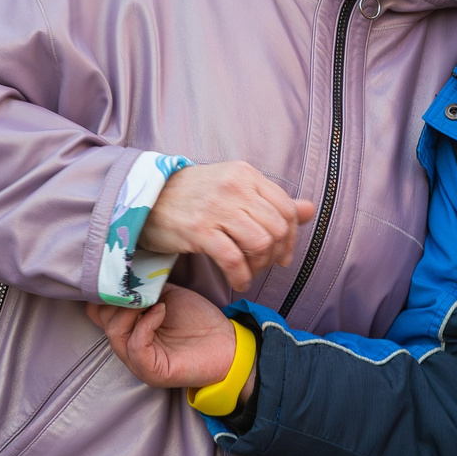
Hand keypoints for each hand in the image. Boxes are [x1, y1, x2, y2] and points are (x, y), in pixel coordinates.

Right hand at [87, 285, 241, 391]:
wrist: (227, 344)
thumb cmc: (198, 321)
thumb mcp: (166, 295)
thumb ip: (143, 287)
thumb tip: (126, 267)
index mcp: (128, 328)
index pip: (97, 311)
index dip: (104, 290)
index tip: (120, 271)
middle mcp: (128, 347)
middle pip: (102, 319)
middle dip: (117, 296)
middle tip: (136, 283)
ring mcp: (138, 362)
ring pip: (115, 332)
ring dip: (131, 309)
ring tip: (151, 298)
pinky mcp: (151, 371)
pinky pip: (135, 345)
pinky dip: (146, 324)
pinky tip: (161, 311)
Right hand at [137, 162, 313, 293]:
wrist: (146, 198)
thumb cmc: (193, 195)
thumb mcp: (234, 189)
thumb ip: (272, 200)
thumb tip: (310, 209)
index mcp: (246, 174)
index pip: (286, 208)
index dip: (290, 237)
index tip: (282, 254)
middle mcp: (235, 187)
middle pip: (277, 228)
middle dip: (276, 254)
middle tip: (264, 266)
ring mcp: (217, 208)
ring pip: (260, 243)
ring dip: (259, 266)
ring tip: (249, 272)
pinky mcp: (199, 230)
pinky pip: (234, 259)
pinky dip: (241, 276)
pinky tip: (238, 281)